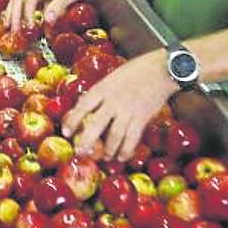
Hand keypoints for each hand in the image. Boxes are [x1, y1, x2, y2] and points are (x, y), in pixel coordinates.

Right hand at [3, 0, 88, 30]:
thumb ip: (58, 6)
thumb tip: (47, 21)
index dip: (28, 15)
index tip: (31, 28)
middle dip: (14, 16)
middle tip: (13, 31)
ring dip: (11, 13)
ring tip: (8, 27)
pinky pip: (22, 1)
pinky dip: (17, 11)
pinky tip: (17, 21)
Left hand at [61, 49, 177, 160]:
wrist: (161, 69)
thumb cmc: (137, 70)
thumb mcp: (112, 76)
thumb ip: (102, 91)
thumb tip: (88, 105)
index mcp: (103, 88)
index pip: (83, 106)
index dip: (72, 120)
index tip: (66, 132)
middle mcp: (113, 101)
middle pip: (95, 125)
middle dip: (87, 141)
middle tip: (81, 152)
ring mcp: (128, 110)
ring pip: (114, 135)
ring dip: (108, 149)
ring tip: (105, 158)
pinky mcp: (142, 118)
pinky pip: (132, 138)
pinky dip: (126, 150)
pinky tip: (122, 156)